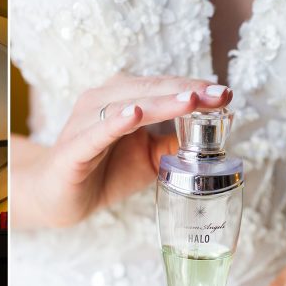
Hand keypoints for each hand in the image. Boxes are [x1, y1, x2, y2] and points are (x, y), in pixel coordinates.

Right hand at [16, 74, 231, 227]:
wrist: (60, 198)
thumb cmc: (103, 171)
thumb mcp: (149, 158)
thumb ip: (175, 144)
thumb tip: (215, 132)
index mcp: (122, 98)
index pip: (163, 87)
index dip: (194, 88)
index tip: (225, 93)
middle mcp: (102, 101)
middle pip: (150, 90)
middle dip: (186, 91)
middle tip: (219, 95)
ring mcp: (85, 122)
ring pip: (128, 106)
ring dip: (160, 102)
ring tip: (190, 99)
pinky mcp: (74, 148)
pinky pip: (97, 133)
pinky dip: (116, 123)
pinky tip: (134, 115)